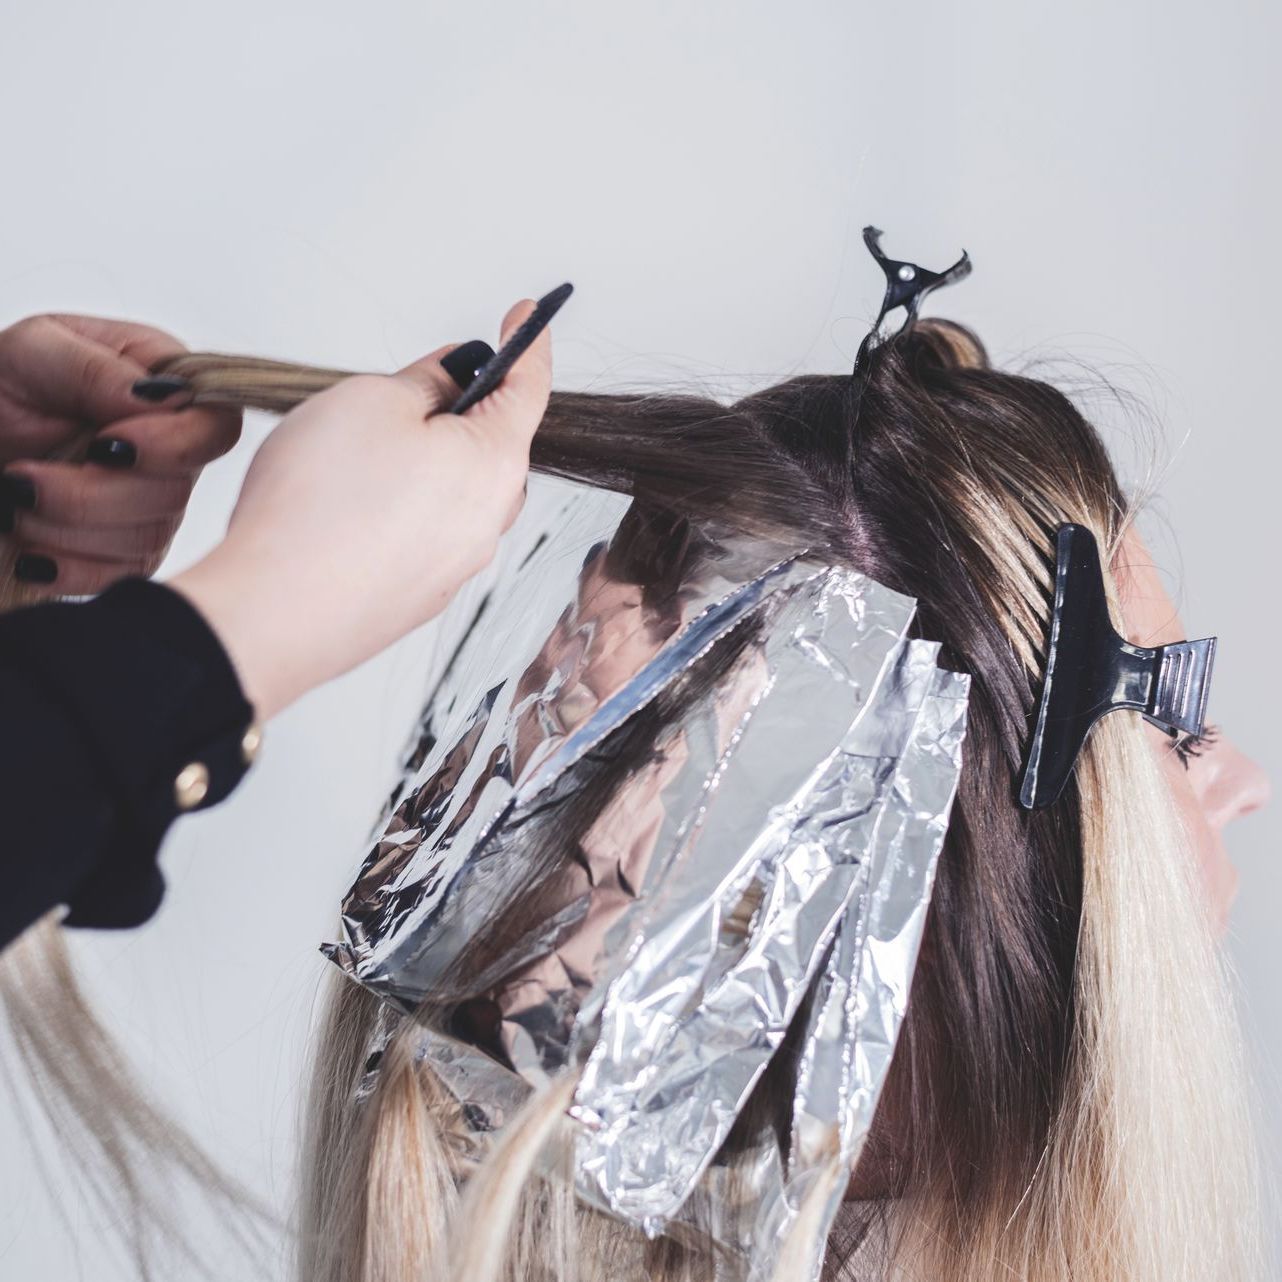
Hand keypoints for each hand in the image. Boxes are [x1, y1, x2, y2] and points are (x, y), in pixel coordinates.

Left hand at [0, 314, 241, 594]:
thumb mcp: (33, 351)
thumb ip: (96, 368)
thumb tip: (166, 397)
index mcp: (164, 389)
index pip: (216, 426)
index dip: (174, 446)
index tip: (106, 445)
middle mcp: (170, 452)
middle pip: (176, 491)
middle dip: (93, 494)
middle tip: (22, 480)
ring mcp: (151, 508)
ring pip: (146, 538)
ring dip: (67, 526)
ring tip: (13, 501)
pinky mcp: (124, 555)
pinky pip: (119, 577)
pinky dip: (70, 569)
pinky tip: (32, 554)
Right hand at [171, 298, 550, 718]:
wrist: (276, 611)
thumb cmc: (321, 504)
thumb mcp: (372, 398)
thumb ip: (426, 379)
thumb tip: (452, 378)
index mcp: (495, 463)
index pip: (529, 388)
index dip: (528, 344)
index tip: (526, 317)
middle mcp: (489, 521)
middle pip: (490, 444)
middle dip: (457, 411)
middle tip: (403, 391)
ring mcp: (456, 565)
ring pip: (453, 492)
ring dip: (421, 465)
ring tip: (352, 459)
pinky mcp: (419, 595)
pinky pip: (422, 533)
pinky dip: (396, 511)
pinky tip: (345, 509)